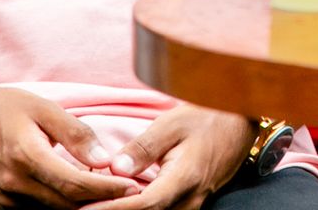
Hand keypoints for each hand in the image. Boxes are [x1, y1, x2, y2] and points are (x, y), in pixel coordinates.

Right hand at [0, 82, 138, 207]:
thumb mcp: (43, 108)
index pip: (75, 184)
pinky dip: (65, 205)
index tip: (134, 187)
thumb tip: (105, 158)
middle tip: (132, 192)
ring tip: (113, 193)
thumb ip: (75, 133)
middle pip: (68, 205)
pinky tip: (84, 192)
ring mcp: (7, 200)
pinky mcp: (4, 205)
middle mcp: (14, 185)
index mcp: (26, 157)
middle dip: (102, 202)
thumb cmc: (3, 107)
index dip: (107, 189)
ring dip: (85, 206)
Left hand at [79, 104, 254, 209]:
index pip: (143, 205)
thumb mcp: (173, 123)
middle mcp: (189, 200)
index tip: (84, 209)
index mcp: (185, 179)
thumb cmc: (206, 117)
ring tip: (94, 206)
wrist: (239, 121)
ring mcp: (191, 205)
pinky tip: (117, 203)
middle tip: (79, 208)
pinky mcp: (188, 204)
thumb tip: (114, 167)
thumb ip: (143, 148)